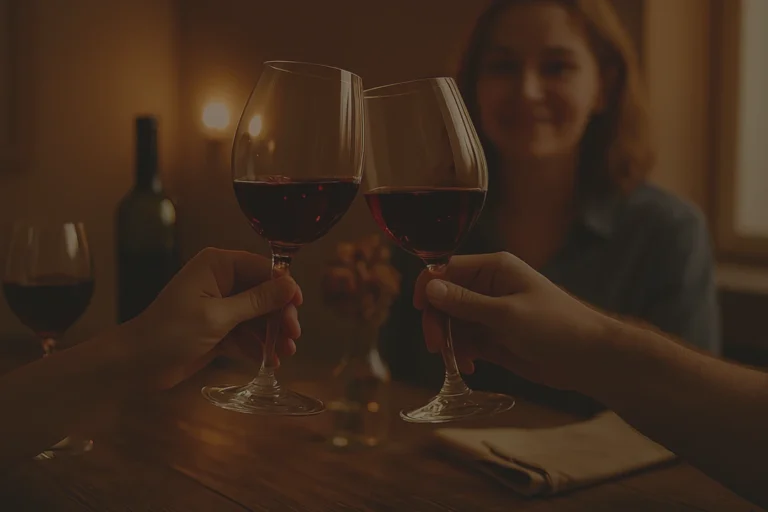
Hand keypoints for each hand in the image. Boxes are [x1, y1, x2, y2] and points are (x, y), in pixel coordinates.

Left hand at [120, 248, 302, 389]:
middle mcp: (221, 280)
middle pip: (265, 293)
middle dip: (279, 315)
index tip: (298, 307)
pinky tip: (270, 361)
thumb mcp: (217, 316)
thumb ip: (256, 301)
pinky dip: (258, 346)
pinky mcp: (219, 329)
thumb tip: (290, 285)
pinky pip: (247, 333)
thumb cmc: (171, 333)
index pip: (263, 268)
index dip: (284, 287)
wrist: (136, 365)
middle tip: (293, 337)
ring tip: (285, 354)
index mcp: (218, 265)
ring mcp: (221, 305)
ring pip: (258, 316)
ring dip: (273, 334)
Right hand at [413, 252, 613, 390]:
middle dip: (438, 322)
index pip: (446, 269)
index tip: (421, 311)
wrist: (588, 359)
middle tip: (437, 348)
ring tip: (459, 362)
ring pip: (452, 323)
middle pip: (444, 298)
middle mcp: (488, 286)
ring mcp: (490, 313)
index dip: (428, 287)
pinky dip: (461, 354)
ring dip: (449, 342)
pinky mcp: (493, 337)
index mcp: (493, 268)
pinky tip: (469, 367)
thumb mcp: (506, 314)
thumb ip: (465, 302)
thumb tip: (429, 287)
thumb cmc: (555, 327)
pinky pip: (465, 342)